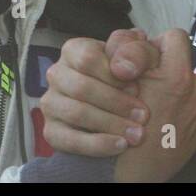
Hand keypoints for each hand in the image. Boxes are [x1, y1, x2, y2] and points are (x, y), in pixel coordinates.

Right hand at [40, 29, 159, 156]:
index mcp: (75, 50)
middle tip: (143, 115)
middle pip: (81, 87)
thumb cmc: (135, 81)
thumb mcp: (144, 60)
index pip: (87, 58)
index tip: (138, 88)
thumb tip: (125, 63)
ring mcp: (51, 103)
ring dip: (110, 124)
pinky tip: (120, 145)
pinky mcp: (51, 131)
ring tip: (137, 134)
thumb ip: (140, 51)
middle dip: (116, 102)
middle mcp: (58, 74)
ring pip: (75, 112)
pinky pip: (68, 140)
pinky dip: (96, 144)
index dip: (114, 75)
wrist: (129, 116)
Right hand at [114, 30, 195, 182]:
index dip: (156, 45)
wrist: (135, 175)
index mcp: (176, 76)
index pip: (175, 37)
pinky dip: (180, 108)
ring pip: (187, 84)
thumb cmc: (121, 128)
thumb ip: (134, 54)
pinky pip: (193, 104)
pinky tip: (163, 121)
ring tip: (152, 106)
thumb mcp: (121, 83)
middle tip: (144, 86)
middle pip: (181, 62)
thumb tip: (141, 37)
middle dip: (164, 69)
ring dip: (172, 89)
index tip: (143, 62)